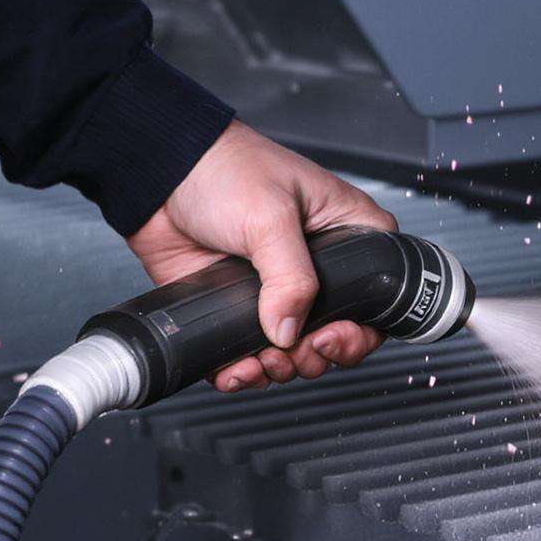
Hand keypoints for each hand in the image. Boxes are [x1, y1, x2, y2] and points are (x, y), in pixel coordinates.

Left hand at [123, 120, 398, 391]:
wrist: (162, 175)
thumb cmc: (226, 168)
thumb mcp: (271, 217)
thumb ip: (289, 278)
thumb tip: (290, 331)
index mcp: (347, 236)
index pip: (378, 296)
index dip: (361, 329)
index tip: (331, 337)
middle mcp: (318, 269)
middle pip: (338, 334)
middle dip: (315, 355)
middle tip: (295, 352)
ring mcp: (278, 292)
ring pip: (294, 351)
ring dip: (280, 368)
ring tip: (261, 362)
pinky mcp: (241, 307)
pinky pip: (250, 353)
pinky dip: (245, 372)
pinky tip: (236, 369)